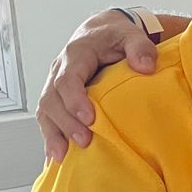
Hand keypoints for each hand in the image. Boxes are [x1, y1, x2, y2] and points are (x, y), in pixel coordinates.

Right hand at [38, 10, 160, 161]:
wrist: (103, 32)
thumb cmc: (117, 36)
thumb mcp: (131, 35)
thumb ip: (140, 47)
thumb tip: (145, 67)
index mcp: (75, 55)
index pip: (68, 79)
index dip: (75, 99)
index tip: (89, 118)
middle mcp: (59, 71)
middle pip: (52, 99)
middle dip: (65, 122)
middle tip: (83, 141)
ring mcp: (55, 85)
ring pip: (45, 111)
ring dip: (53, 134)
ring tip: (62, 156)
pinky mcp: (58, 98)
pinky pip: (49, 118)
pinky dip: (51, 137)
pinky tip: (55, 158)